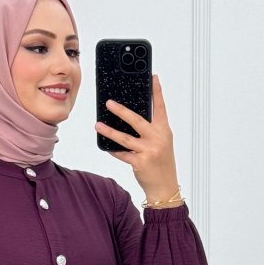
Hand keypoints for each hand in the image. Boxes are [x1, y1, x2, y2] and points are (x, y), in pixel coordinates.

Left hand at [95, 74, 179, 201]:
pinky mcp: (140, 163)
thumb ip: (151, 130)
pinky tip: (106, 145)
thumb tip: (130, 118)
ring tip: (98, 125)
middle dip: (121, 110)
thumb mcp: (162, 143)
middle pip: (137, 120)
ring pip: (125, 138)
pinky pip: (122, 154)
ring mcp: (149, 151)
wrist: (165, 188)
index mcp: (164, 131)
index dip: (157, 91)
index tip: (153, 77)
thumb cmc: (162, 164)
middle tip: (109, 103)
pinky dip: (113, 150)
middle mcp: (158, 139)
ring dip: (109, 131)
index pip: (160, 107)